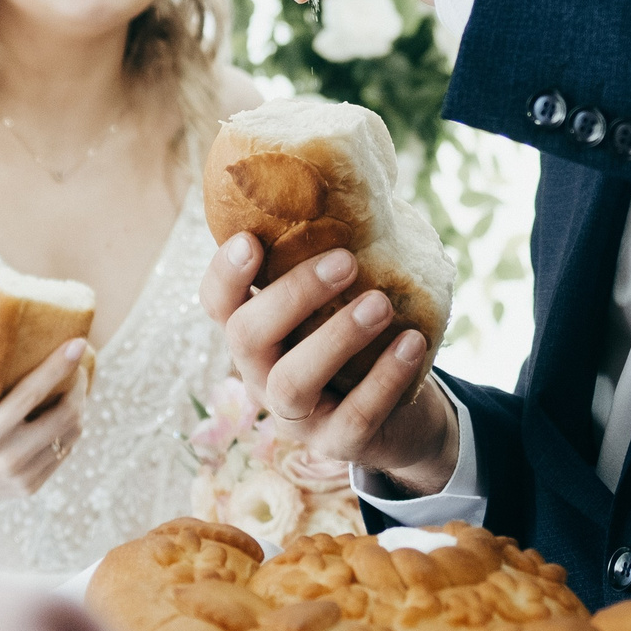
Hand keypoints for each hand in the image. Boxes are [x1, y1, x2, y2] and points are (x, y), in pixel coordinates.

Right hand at [0, 333, 88, 513]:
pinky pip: (62, 454)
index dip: (60, 367)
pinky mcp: (28, 488)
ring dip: (80, 408)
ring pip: (70, 438)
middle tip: (80, 365)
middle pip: (65, 419)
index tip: (79, 343)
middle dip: (80, 387)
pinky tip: (66, 412)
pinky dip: (69, 431)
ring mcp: (21, 478)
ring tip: (76, 385)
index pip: (33, 395)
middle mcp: (7, 460)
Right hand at [200, 233, 459, 493]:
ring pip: (291, 382)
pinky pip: (353, 417)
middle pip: (246, 336)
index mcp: (256, 332)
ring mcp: (295, 416)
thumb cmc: (367, 338)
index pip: (217, 304)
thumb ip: (337, 255)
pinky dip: (384, 378)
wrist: (406, 416)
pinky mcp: (336, 445)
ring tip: (381, 304)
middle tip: (346, 261)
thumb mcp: (344, 299)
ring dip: (335, 338)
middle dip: (293, 295)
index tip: (250, 240)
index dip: (224, 274)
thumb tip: (361, 185)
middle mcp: (260, 373)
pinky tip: (412, 343)